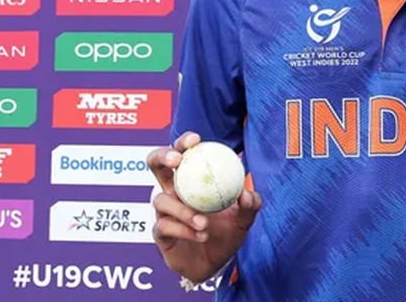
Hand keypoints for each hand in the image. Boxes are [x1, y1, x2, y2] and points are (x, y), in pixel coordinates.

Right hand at [147, 132, 262, 283]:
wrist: (216, 265)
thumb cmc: (227, 233)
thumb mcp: (244, 219)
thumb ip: (250, 205)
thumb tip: (246, 192)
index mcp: (192, 180)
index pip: (183, 153)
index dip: (184, 142)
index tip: (195, 140)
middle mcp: (174, 191)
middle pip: (155, 164)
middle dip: (162, 156)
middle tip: (176, 160)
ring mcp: (164, 212)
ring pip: (162, 200)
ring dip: (183, 209)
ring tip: (204, 222)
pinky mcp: (160, 233)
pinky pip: (164, 226)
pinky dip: (183, 229)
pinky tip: (201, 234)